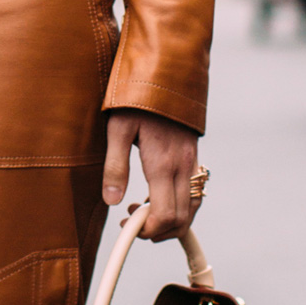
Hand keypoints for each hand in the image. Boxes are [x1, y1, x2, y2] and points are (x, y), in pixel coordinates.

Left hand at [102, 108, 200, 241]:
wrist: (167, 73)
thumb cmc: (137, 98)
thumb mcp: (118, 129)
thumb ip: (115, 166)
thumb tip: (112, 202)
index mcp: (163, 164)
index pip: (165, 216)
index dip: (148, 231)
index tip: (127, 225)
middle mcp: (183, 167)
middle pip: (181, 219)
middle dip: (157, 231)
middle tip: (130, 221)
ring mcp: (192, 162)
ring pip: (191, 209)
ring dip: (170, 220)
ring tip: (142, 211)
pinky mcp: (193, 157)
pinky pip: (193, 194)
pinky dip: (179, 207)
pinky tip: (156, 197)